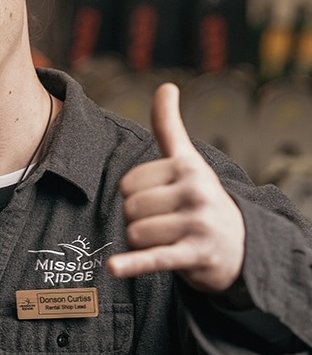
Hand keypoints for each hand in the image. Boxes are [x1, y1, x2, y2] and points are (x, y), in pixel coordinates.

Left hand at [107, 82, 245, 292]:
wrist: (240, 246)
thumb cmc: (202, 199)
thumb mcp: (189, 162)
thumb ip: (169, 127)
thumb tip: (166, 86)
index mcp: (188, 166)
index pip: (128, 183)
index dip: (134, 195)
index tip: (157, 198)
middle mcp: (196, 191)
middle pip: (130, 208)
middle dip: (137, 219)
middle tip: (163, 222)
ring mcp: (197, 224)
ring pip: (135, 233)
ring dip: (142, 242)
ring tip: (167, 239)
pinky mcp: (195, 255)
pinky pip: (155, 258)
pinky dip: (133, 264)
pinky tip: (114, 268)